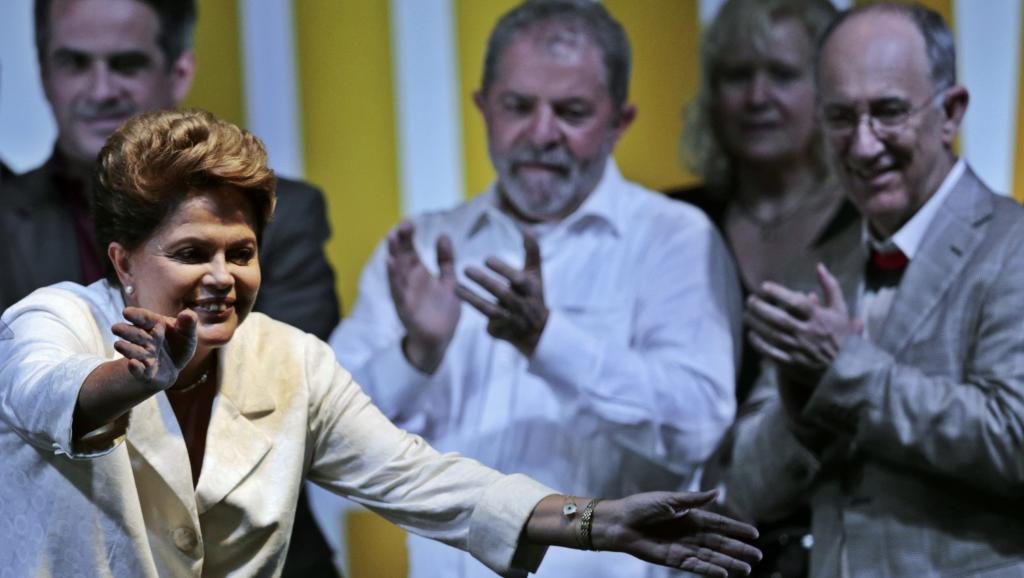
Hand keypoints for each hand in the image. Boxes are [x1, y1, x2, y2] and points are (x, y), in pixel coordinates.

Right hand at [112, 307, 198, 392]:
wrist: (174, 366)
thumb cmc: (179, 343)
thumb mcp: (188, 333)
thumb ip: (188, 324)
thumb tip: (188, 314)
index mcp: (154, 326)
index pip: (145, 319)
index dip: (136, 315)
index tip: (126, 312)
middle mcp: (146, 340)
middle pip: (136, 334)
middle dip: (127, 331)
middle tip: (115, 328)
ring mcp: (145, 356)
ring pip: (135, 352)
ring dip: (127, 349)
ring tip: (118, 345)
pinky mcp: (146, 372)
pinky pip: (140, 371)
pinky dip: (136, 368)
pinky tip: (132, 364)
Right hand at [386, 221, 460, 372]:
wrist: (440, 341)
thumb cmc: (442, 312)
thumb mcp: (449, 282)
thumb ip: (446, 260)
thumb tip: (443, 235)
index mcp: (419, 273)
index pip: (410, 250)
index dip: (408, 236)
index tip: (410, 222)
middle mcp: (409, 281)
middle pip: (401, 256)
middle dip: (400, 241)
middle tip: (401, 225)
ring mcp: (405, 294)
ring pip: (396, 271)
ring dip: (393, 254)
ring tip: (390, 237)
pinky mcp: (405, 308)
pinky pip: (397, 291)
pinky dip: (393, 277)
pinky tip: (390, 263)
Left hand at [456, 231, 547, 355]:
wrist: (537, 331)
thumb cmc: (533, 296)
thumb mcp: (535, 275)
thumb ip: (532, 252)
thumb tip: (529, 230)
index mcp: (531, 289)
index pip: (517, 279)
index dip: (503, 269)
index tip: (486, 258)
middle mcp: (522, 305)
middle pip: (502, 293)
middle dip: (484, 281)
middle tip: (465, 269)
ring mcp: (512, 320)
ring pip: (490, 310)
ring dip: (472, 299)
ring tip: (456, 287)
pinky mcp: (502, 332)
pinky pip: (487, 324)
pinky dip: (474, 311)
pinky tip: (459, 301)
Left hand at [595, 490, 760, 576]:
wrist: (620, 522)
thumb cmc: (642, 507)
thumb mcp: (669, 500)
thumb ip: (693, 500)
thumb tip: (717, 493)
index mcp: (690, 516)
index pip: (719, 524)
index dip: (736, 529)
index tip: (754, 534)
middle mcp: (690, 533)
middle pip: (720, 542)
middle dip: (738, 549)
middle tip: (758, 555)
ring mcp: (683, 547)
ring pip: (711, 556)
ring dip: (729, 562)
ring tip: (747, 569)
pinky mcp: (674, 559)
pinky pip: (695, 566)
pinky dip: (709, 570)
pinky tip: (724, 574)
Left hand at [746, 263, 861, 388]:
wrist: (847, 370)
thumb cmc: (842, 336)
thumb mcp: (841, 310)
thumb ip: (830, 287)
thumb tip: (819, 266)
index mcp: (819, 318)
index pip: (796, 303)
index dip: (778, 293)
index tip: (764, 286)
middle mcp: (807, 333)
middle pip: (779, 318)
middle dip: (761, 308)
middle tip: (750, 300)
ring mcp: (799, 350)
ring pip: (772, 335)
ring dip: (756, 323)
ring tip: (746, 314)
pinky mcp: (792, 365)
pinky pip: (771, 353)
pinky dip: (759, 344)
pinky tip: (751, 334)